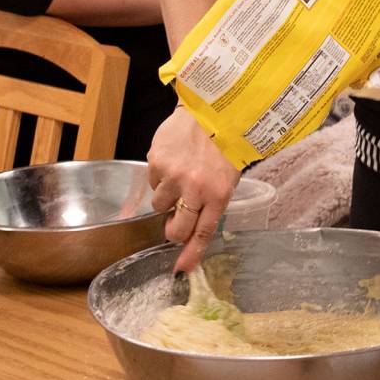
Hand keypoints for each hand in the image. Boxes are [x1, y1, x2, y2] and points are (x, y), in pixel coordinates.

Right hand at [145, 107, 238, 271]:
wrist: (212, 109)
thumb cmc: (224, 145)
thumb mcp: (227, 177)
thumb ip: (212, 204)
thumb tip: (192, 233)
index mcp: (219, 194)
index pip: (203, 233)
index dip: (191, 254)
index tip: (181, 270)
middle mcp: (195, 188)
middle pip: (176, 228)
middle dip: (172, 230)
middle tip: (174, 222)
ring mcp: (174, 176)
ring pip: (159, 205)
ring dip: (167, 197)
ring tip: (180, 176)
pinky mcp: (157, 161)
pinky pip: (152, 182)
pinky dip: (159, 176)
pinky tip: (173, 160)